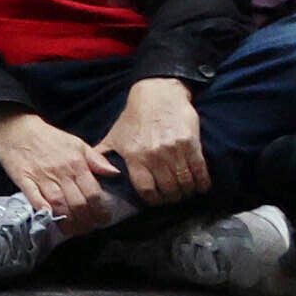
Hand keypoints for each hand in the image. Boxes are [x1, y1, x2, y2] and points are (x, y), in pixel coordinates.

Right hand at [0, 108, 109, 231]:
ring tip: (72, 230)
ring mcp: (42, 177)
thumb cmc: (48, 137)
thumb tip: (115, 173)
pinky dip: (43, 211)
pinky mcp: (23, 180)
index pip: (94, 193)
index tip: (103, 219)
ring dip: (68, 221)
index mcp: (77, 164)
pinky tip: (50, 219)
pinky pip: (34, 199)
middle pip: (78, 203)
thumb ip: (97, 160)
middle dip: (86, 220)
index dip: (100, 210)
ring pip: (59, 205)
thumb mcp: (77, 144)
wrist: (16, 127)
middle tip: (88, 228)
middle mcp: (62, 173)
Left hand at [101, 75, 210, 210]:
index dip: (152, 199)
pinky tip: (200, 186)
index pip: (145, 189)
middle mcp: (154, 154)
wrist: (158, 95)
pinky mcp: (191, 144)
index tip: (156, 201)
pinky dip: (202, 183)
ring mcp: (174, 150)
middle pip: (168, 189)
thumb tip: (93, 175)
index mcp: (134, 155)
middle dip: (171, 198)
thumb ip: (104, 157)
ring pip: (185, 183)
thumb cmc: (134, 118)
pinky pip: (200, 171)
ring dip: (186, 192)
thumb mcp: (115, 136)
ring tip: (184, 192)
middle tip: (172, 198)